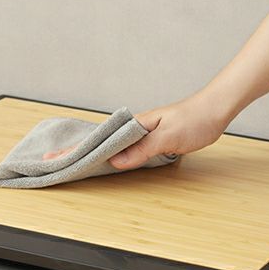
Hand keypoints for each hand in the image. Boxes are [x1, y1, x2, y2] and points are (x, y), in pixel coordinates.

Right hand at [42, 90, 233, 169]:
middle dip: (76, 151)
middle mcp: (134, 128)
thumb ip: (142, 149)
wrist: (216, 108)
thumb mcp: (168, 137)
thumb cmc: (195, 119)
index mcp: (134, 125)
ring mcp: (142, 132)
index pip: (99, 139)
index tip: (55, 158)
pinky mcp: (152, 139)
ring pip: (111, 145)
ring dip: (91, 153)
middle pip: (99, 142)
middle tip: (52, 161)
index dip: (77, 150)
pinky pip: (126, 148)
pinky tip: (105, 158)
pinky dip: (111, 154)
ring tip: (71, 161)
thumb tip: (115, 161)